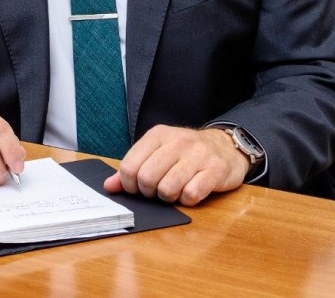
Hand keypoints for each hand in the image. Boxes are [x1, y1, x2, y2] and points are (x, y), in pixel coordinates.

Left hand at [103, 125, 249, 205]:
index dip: (129, 185)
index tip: (138, 188)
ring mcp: (198, 154)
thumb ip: (133, 168)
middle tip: (158, 190)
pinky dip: (187, 200)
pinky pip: (191, 194)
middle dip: (149, 192)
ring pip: (167, 188)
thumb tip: (109, 186)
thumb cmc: (186, 154)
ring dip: (168, 197)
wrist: (225, 147)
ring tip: (175, 190)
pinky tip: (191, 191)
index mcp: (158, 135)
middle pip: (147, 178)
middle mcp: (178, 141)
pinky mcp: (215, 170)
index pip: (129, 166)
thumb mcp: (158, 153)